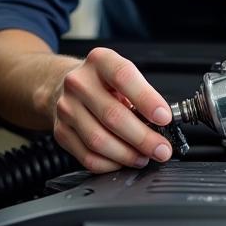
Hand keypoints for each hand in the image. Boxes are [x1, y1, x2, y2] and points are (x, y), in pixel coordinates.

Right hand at [51, 47, 173, 172]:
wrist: (65, 85)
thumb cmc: (103, 82)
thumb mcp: (123, 76)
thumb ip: (142, 95)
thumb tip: (161, 124)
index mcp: (100, 61)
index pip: (124, 77)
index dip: (146, 100)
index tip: (164, 118)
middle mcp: (79, 82)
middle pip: (112, 115)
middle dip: (143, 138)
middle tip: (161, 149)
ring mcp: (67, 108)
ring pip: (98, 140)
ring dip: (127, 154)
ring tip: (144, 157)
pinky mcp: (61, 132)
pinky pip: (87, 156)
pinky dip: (109, 164)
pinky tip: (122, 161)